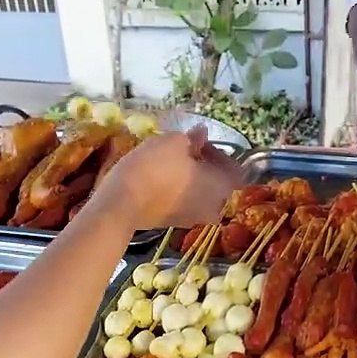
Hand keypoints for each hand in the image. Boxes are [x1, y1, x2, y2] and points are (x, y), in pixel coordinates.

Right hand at [91, 126, 244, 228]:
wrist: (122, 202)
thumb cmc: (155, 167)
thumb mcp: (175, 141)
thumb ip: (194, 138)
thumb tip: (202, 133)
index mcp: (223, 187)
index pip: (234, 168)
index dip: (218, 152)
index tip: (197, 142)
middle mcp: (215, 207)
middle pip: (218, 183)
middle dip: (205, 166)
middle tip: (184, 151)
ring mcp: (194, 219)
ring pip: (201, 195)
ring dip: (192, 179)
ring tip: (171, 163)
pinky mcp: (174, 224)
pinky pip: (185, 203)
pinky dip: (179, 191)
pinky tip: (161, 178)